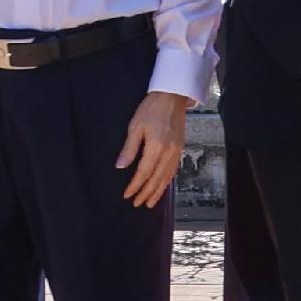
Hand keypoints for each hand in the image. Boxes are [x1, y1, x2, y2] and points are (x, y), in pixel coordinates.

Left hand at [116, 92, 192, 209]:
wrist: (172, 97)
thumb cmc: (151, 109)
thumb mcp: (135, 126)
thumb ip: (129, 148)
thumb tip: (120, 166)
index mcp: (156, 147)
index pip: (143, 172)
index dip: (135, 186)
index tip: (126, 195)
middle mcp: (169, 152)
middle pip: (156, 179)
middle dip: (146, 193)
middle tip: (137, 204)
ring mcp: (176, 151)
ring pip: (167, 177)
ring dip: (158, 191)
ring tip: (150, 202)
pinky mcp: (180, 148)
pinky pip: (173, 170)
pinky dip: (167, 181)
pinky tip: (162, 186)